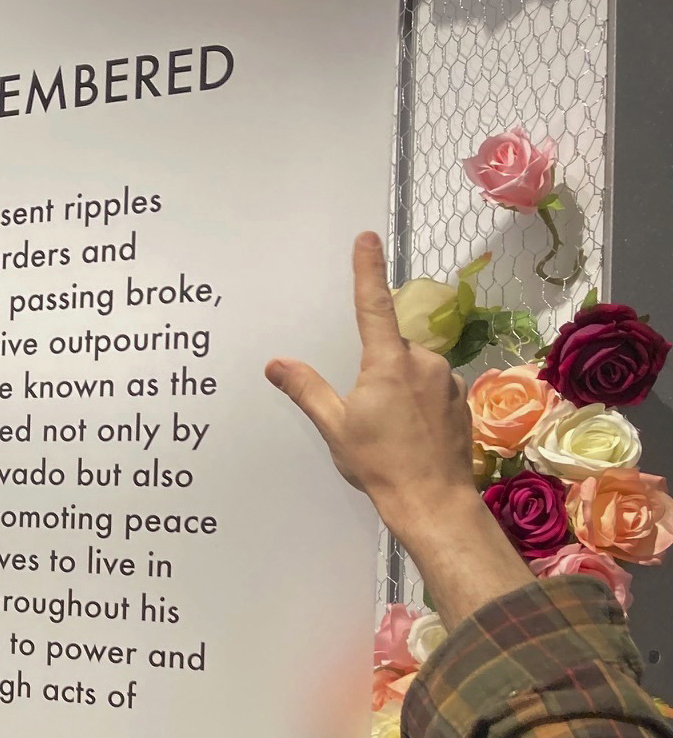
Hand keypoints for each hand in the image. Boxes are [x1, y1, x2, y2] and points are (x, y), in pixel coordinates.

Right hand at [267, 232, 533, 625]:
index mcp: (388, 363)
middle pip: (392, 348)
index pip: (372, 305)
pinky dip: (419, 403)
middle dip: (377, 370)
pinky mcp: (461, 399)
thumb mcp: (335, 427)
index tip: (367, 237)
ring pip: (414, 370)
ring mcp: (447, 379)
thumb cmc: (379, 463)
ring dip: (399, 388)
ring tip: (390, 432)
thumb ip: (307, 390)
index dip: (367, 269)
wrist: (433, 499)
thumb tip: (276, 363)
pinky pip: (433, 388)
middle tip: (367, 414)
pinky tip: (411, 435)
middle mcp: (423, 361)